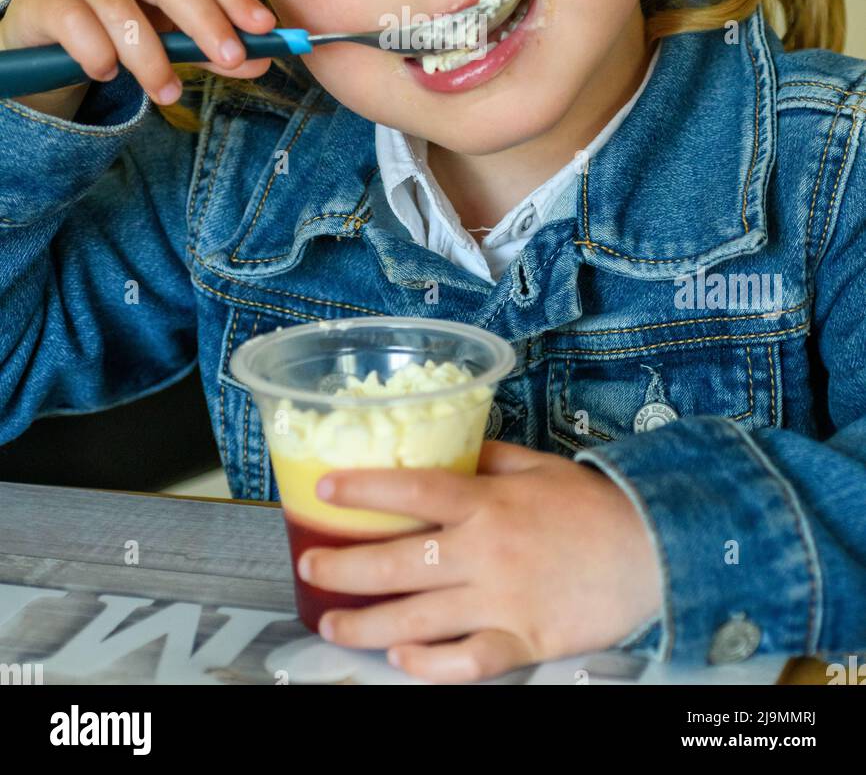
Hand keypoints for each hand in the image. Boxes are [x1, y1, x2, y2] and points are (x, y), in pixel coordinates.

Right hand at [0, 0, 276, 109]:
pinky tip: (106, 72)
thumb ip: (208, 45)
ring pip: (121, 9)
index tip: (264, 28)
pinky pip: (76, 27)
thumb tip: (260, 62)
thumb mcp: (164, 29)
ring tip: (167, 91)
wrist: (43, 27)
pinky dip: (97, 55)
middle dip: (204, 21)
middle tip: (230, 57)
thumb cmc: (110, 19)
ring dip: (150, 57)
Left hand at [298, 439, 663, 683]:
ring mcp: (501, 601)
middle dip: (345, 566)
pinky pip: (466, 661)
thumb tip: (448, 449)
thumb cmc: (591, 505)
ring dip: (366, 625)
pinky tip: (402, 659)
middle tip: (310, 566)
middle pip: (398, 563)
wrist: (653, 550)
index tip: (323, 490)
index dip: (363, 490)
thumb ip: (487, 459)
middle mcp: (485, 551)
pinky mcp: (523, 641)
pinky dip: (430, 666)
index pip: (411, 492)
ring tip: (332, 624)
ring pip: (417, 618)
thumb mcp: (536, 465)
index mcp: (487, 502)